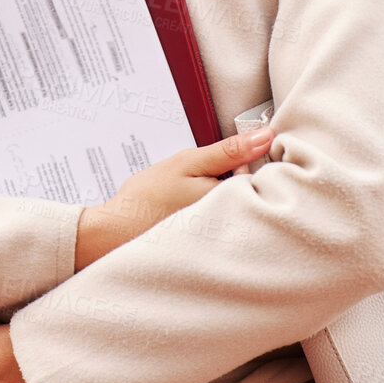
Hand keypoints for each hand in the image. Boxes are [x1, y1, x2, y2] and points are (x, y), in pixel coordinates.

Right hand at [76, 126, 273, 268]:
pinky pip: (225, 222)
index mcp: (235, 203)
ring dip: (224, 195)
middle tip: (201, 180)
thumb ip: (229, 150)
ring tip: (192, 196)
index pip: (263, 177)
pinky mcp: (213, 246)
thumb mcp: (188, 163)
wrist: (116, 231)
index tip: (222, 160)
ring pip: (239, 207)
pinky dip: (215, 212)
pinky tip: (191, 211)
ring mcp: (225, 239)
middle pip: (254, 194)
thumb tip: (266, 136)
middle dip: (236, 180)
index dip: (246, 160)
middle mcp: (236, 226)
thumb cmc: (149, 198)